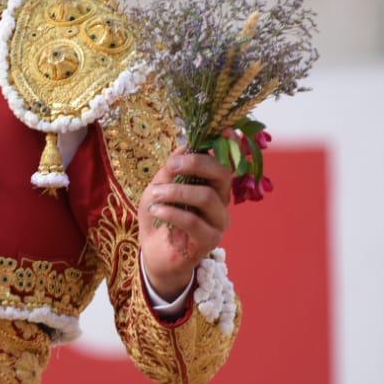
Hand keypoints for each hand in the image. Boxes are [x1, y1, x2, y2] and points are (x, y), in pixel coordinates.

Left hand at [138, 135, 234, 297]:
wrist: (153, 254)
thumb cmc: (159, 217)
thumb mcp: (159, 188)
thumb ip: (171, 170)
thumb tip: (183, 147)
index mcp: (212, 185)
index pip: (226, 162)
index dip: (229, 145)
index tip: (224, 130)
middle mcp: (221, 201)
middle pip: (222, 174)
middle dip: (197, 164)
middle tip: (171, 166)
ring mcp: (218, 222)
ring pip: (207, 197)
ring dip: (177, 192)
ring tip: (155, 195)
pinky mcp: (209, 241)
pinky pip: (194, 221)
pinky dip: (172, 212)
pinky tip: (157, 210)